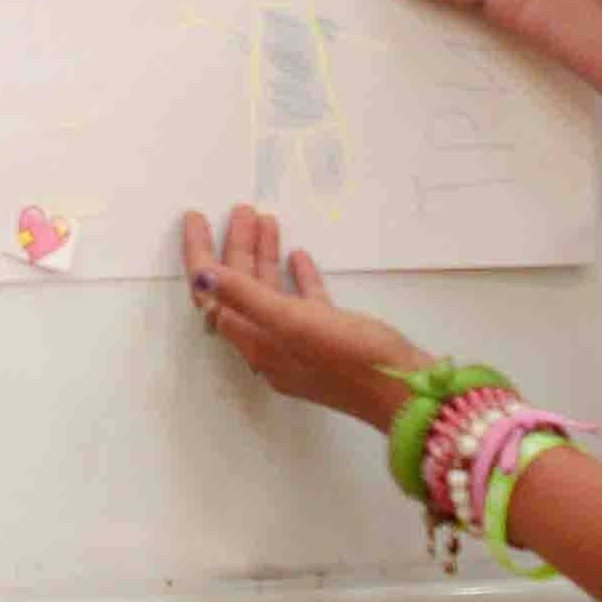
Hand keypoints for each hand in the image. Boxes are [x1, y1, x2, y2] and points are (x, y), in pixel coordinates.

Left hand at [176, 201, 424, 428]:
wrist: (406, 391)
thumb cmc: (353, 360)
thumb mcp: (294, 324)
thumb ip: (247, 298)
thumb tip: (202, 277)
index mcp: (257, 342)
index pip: (213, 295)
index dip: (200, 256)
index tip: (195, 219)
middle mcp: (271, 344)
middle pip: (241, 290)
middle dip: (237, 247)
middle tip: (240, 210)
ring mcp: (300, 343)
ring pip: (271, 293)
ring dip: (265, 257)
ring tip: (266, 220)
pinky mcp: (330, 339)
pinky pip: (304, 303)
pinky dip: (297, 279)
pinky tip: (299, 256)